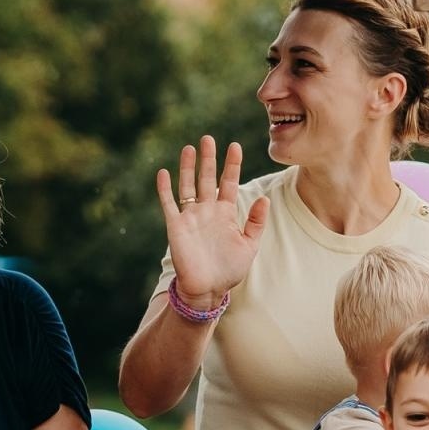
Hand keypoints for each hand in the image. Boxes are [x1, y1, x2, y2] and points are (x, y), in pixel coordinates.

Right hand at [155, 136, 268, 305]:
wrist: (208, 290)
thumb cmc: (229, 270)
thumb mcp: (249, 245)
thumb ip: (256, 221)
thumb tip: (265, 198)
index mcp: (225, 213)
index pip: (229, 183)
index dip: (232, 165)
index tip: (235, 146)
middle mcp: (207, 211)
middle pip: (207, 178)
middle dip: (208, 159)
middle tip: (208, 139)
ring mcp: (191, 217)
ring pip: (188, 186)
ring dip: (188, 167)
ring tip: (189, 148)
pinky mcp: (176, 226)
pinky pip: (169, 204)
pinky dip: (164, 189)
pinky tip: (163, 172)